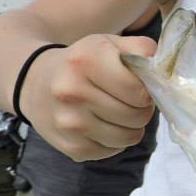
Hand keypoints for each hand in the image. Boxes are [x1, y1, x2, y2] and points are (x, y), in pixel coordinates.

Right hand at [20, 34, 156, 160]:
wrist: (35, 82)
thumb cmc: (83, 62)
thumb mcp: (108, 44)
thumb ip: (140, 49)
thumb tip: (160, 70)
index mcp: (85, 60)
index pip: (139, 90)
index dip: (147, 91)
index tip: (138, 87)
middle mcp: (72, 91)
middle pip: (137, 115)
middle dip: (141, 109)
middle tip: (129, 101)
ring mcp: (69, 122)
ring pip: (129, 137)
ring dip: (131, 127)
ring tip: (117, 112)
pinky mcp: (70, 147)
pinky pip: (113, 151)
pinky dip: (115, 141)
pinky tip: (101, 124)